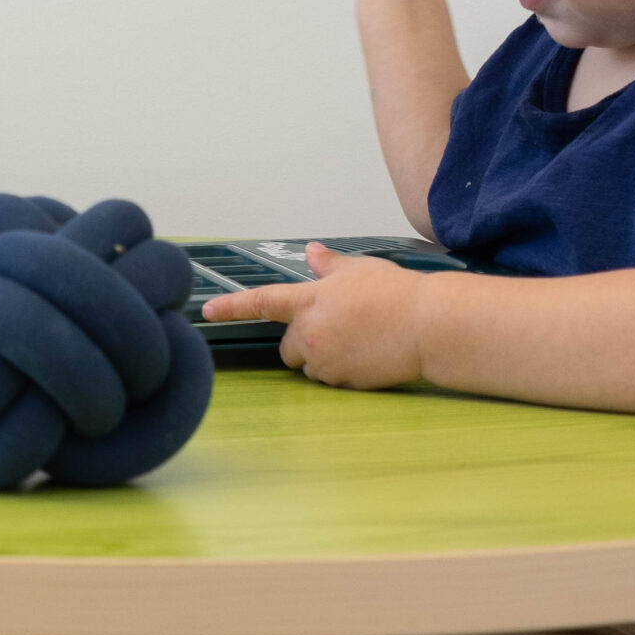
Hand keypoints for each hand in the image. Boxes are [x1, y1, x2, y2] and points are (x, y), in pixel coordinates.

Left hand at [201, 244, 425, 388]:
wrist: (427, 326)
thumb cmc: (397, 294)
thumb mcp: (359, 269)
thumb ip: (328, 265)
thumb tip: (312, 253)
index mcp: (309, 301)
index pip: (259, 303)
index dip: (230, 307)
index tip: (207, 311)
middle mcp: (309, 333)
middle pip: (286, 347)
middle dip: (301, 342)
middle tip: (335, 329)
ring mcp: (324, 360)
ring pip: (309, 365)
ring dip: (322, 358)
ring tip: (357, 341)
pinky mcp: (341, 382)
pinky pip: (331, 380)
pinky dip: (342, 372)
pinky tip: (366, 356)